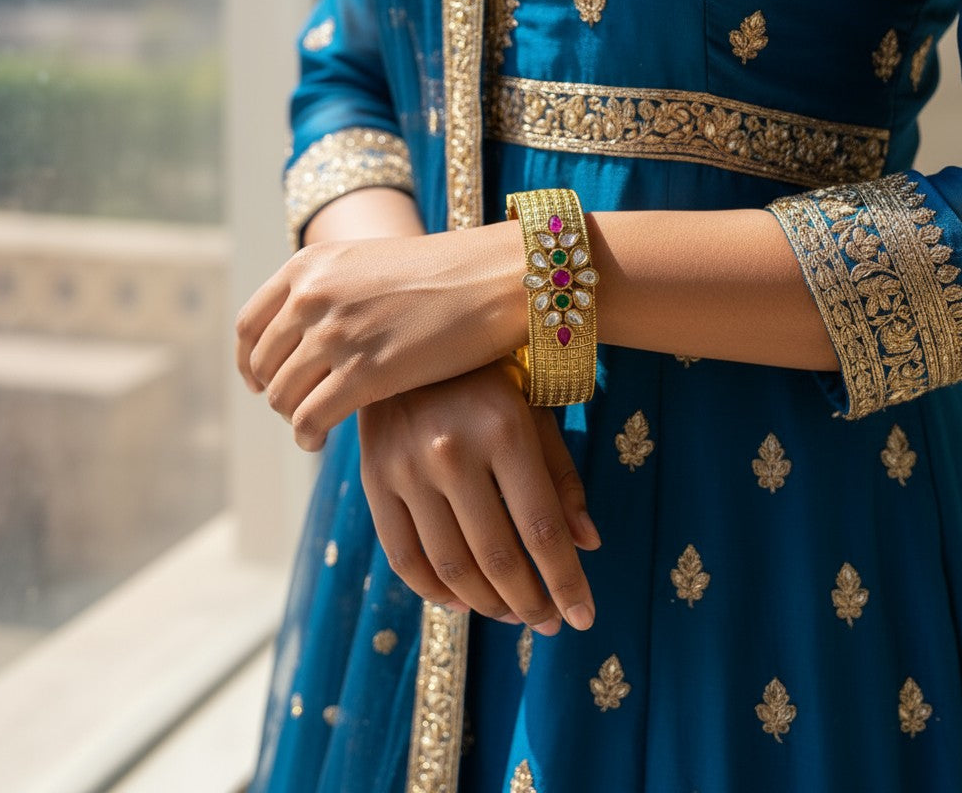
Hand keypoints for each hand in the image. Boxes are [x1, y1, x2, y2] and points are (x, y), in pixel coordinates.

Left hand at [235, 223, 525, 449]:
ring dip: (292, 417)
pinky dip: (307, 435)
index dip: (250, 361)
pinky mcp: (365, 372)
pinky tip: (319, 440)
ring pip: (283, 396)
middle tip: (297, 408)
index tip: (260, 381)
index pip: (250, 325)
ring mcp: (336, 334)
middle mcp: (313, 295)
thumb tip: (301, 334)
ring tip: (311, 426)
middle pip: (265, 364)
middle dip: (275, 392)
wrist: (495, 278)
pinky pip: (310, 418)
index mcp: (309, 265)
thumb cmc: (445, 274)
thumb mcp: (368, 265)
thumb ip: (329, 291)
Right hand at [357, 358, 600, 634]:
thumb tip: (587, 544)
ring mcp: (406, 466)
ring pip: (450, 565)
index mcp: (504, 428)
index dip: (566, 581)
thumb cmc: (486, 375)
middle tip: (547, 623)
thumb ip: (561, 475)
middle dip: (529, 602)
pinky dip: (433, 591)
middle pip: (496, 555)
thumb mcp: (534, 409)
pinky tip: (461, 600)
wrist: (407, 338)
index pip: (541, 527)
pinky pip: (402, 554)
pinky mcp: (374, 477)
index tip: (583, 618)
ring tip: (512, 614)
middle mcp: (451, 449)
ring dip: (487, 604)